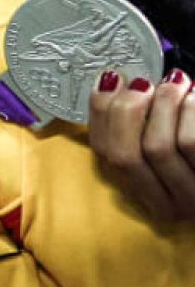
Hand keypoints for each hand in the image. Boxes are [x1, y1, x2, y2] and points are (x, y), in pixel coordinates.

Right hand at [90, 70, 194, 221]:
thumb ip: (141, 125)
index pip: (106, 155)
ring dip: (164, 103)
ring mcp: (193, 199)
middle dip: (127, 109)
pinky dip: (189, 109)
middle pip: (124, 155)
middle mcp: (170, 205)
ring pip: (158, 146)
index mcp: (150, 193)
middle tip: (144, 82)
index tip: (113, 80)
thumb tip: (112, 85)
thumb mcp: (178, 148)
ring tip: (179, 82)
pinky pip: (192, 142)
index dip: (101, 113)